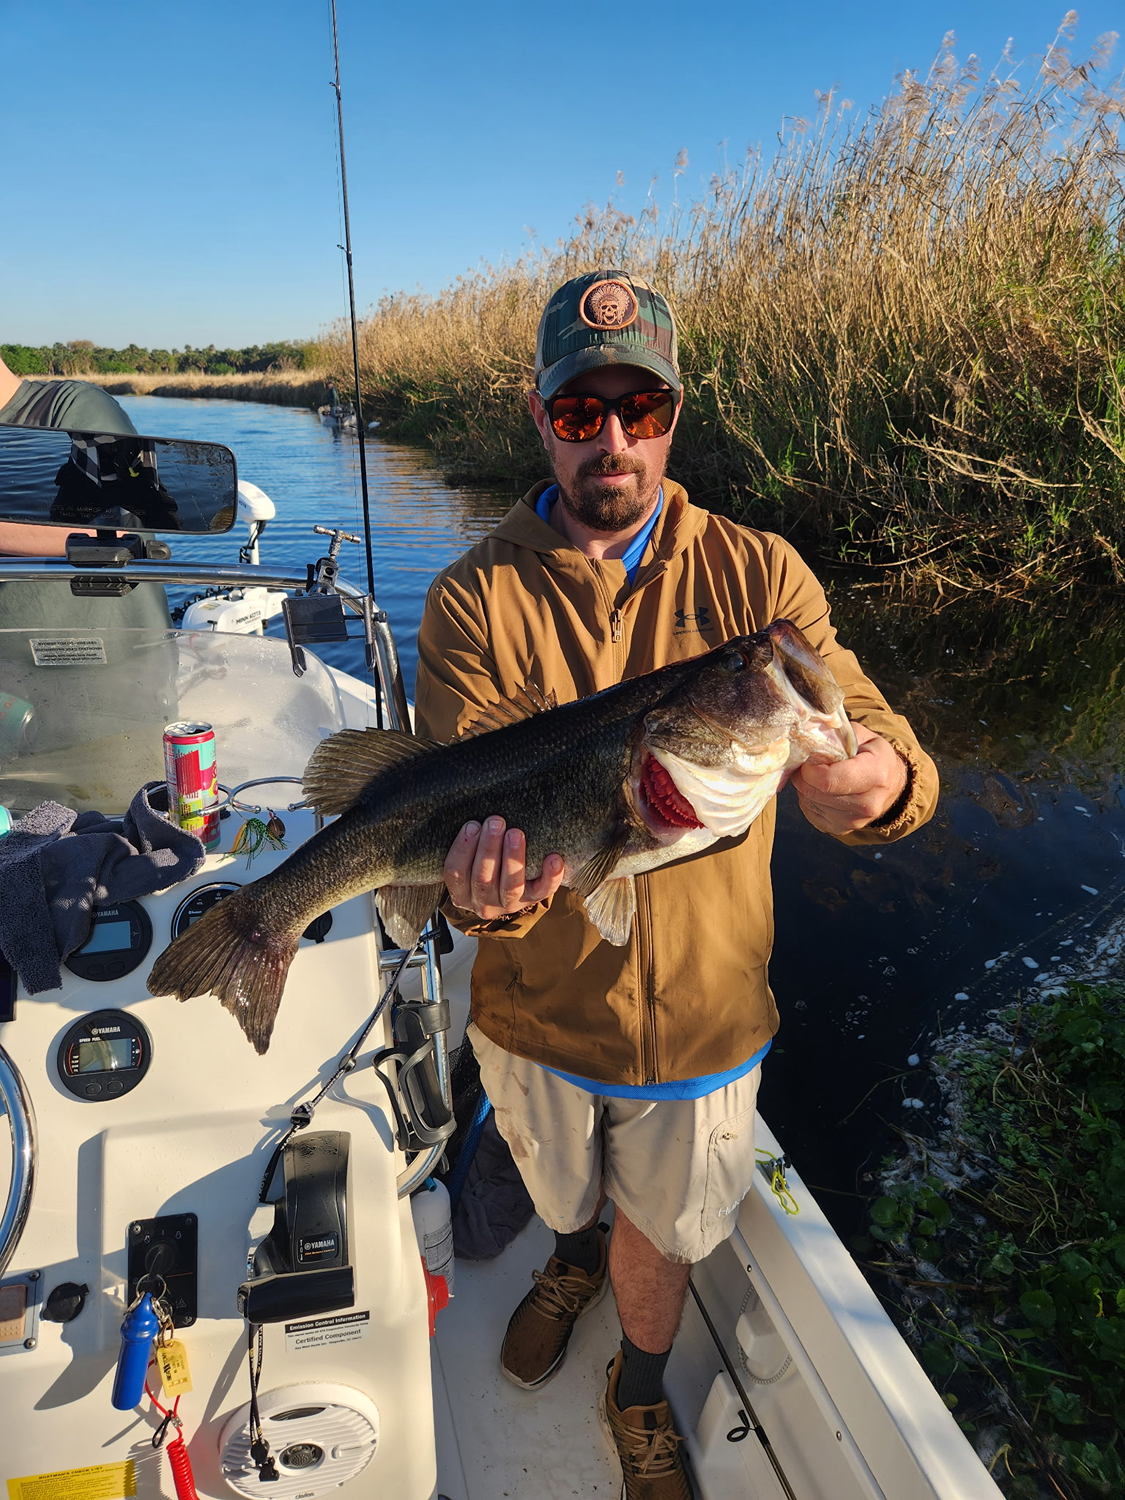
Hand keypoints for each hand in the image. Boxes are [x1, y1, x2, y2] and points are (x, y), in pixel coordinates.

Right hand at [443, 816, 564, 919]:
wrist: (508, 885)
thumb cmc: (484, 859)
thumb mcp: (470, 856)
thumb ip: (470, 838)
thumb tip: (472, 802)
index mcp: (461, 892)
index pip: (455, 873)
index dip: (462, 849)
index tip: (472, 824)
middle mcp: (482, 903)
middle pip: (483, 880)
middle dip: (489, 849)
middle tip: (495, 822)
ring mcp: (508, 904)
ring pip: (511, 887)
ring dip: (513, 859)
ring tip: (516, 834)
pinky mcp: (532, 900)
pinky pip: (543, 891)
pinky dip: (550, 876)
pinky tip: (554, 859)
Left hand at [790, 724, 907, 835]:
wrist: (891, 782)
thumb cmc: (872, 754)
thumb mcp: (861, 735)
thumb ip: (835, 735)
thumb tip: (806, 737)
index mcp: (875, 773)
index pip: (828, 779)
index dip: (809, 768)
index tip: (808, 758)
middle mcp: (869, 803)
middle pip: (815, 792)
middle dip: (804, 776)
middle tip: (807, 764)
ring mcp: (857, 821)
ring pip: (810, 803)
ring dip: (806, 788)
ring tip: (818, 776)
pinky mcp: (844, 829)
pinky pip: (811, 814)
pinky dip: (810, 800)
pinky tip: (821, 790)